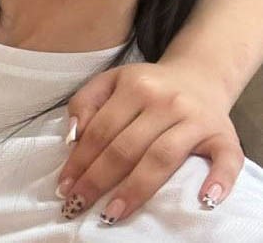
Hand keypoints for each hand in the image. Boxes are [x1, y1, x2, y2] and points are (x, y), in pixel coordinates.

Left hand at [58, 62, 243, 222]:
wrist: (199, 76)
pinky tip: (204, 201)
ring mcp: (196, 119)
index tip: (64, 187)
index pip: (100, 130)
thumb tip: (71, 138)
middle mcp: (166, 102)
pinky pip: (225, 160)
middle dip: (98, 179)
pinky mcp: (224, 135)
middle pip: (126, 147)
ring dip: (136, 190)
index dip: (80, 160)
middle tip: (78, 204)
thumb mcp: (110, 81)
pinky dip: (218, 181)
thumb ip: (85, 102)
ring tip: (112, 213)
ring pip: (162, 158)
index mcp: (135, 87)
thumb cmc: (147, 87)